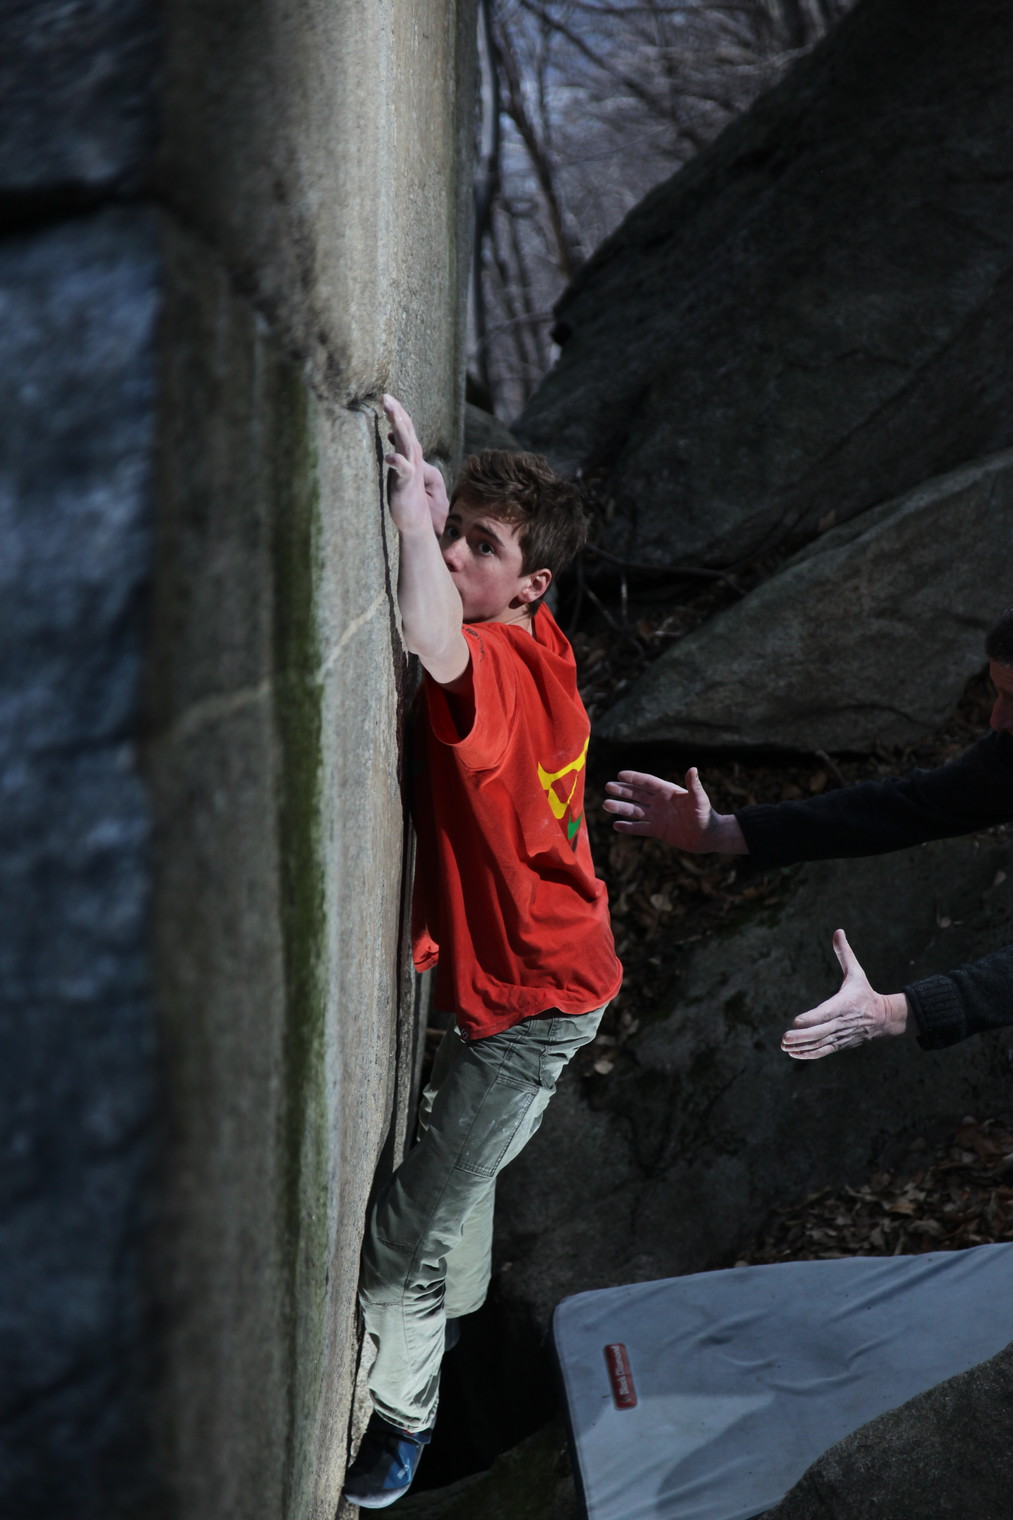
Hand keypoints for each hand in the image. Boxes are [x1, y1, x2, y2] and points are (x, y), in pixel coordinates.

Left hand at [382, 394, 448, 535]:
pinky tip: (390, 455)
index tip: (387, 398)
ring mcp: (412, 471)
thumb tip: (392, 443)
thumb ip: (399, 457)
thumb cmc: (406, 498)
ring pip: (407, 444)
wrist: (416, 522)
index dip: (398, 413)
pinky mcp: (407, 485)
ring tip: (391, 413)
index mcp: (411, 456)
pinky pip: (404, 471)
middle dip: (397, 413)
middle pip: (406, 430)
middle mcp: (413, 459)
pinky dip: (398, 462)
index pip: (405, 429)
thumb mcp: (401, 473)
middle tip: (386, 396)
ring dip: (399, 428)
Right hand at [603, 768, 746, 852]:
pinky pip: (640, 828)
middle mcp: (660, 803)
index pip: (648, 783)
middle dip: (623, 791)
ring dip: (621, 808)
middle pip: (637, 795)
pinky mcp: (658, 830)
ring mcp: (658, 816)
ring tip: (606, 804)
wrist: (708, 836)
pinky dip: (628, 827)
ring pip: (635, 811)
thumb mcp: (699, 800)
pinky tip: (616, 825)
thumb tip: (692, 769)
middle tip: (607, 787)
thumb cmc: (706, 815)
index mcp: (668, 792)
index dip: (634, 778)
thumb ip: (694, 785)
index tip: (620, 774)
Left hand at [781, 929, 909, 1060]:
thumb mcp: (856, 972)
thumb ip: (844, 954)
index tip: (796, 1021)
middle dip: (802, 1036)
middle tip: (784, 1038)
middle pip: (821, 1032)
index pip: (827, 1012)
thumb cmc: (864, 992)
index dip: (812, 1018)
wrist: (884, 1018)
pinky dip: (809, 1054)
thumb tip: (838, 931)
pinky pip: (823, 1051)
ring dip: (802, 1046)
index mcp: (845, 1004)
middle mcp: (842, 1022)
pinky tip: (793, 1053)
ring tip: (784, 1045)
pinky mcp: (840, 1044)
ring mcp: (841, 1036)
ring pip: (820, 1044)